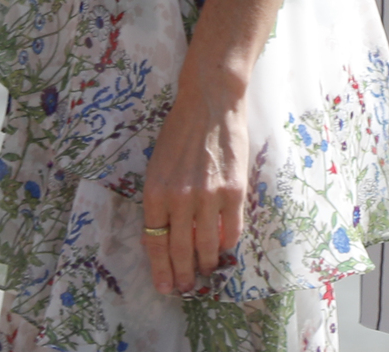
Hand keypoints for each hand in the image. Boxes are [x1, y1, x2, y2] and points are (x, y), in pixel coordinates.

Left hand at [142, 72, 248, 295]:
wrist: (209, 102)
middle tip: (186, 285)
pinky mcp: (233, 191)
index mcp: (155, 192)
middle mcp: (179, 198)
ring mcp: (208, 196)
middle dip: (182, 274)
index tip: (166, 286)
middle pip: (180, 251)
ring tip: (206, 269)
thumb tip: (165, 235)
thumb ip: (161, 200)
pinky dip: (227, 244)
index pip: (155, 243)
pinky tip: (223, 246)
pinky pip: (231, 231)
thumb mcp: (158, 166)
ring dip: (206, 263)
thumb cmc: (180, 131)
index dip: (161, 269)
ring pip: (206, 246)